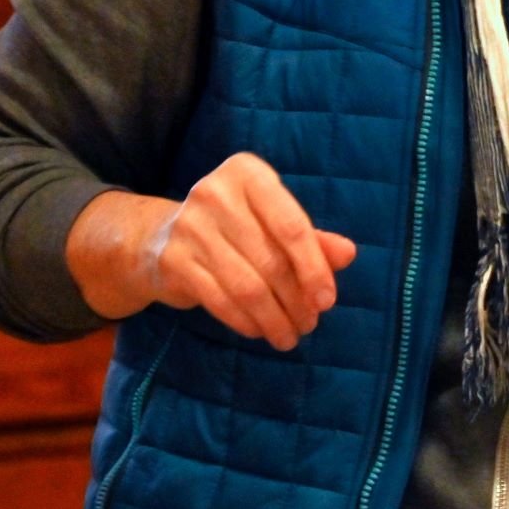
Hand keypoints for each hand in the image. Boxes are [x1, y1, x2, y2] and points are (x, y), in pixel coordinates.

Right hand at [67, 154, 357, 349]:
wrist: (160, 239)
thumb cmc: (235, 227)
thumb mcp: (274, 222)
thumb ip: (313, 238)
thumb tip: (348, 254)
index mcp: (247, 173)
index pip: (291, 226)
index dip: (314, 268)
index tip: (327, 300)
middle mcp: (215, 193)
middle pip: (271, 259)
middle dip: (296, 299)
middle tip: (311, 323)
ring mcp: (189, 226)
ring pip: (247, 286)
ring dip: (274, 318)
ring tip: (290, 335)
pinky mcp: (172, 260)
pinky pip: (220, 300)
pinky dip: (246, 321)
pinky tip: (260, 331)